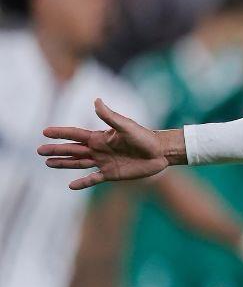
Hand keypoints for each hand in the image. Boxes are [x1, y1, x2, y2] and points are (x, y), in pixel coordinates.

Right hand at [39, 99, 178, 189]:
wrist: (160, 152)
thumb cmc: (144, 137)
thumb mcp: (126, 126)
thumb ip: (110, 116)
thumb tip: (96, 101)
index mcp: (100, 137)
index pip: (75, 134)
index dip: (61, 133)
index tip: (45, 132)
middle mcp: (99, 149)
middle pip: (72, 149)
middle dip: (56, 150)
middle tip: (38, 150)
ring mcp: (104, 162)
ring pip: (78, 163)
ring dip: (63, 164)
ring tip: (47, 163)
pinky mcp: (111, 174)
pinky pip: (93, 179)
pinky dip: (82, 182)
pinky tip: (71, 186)